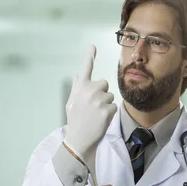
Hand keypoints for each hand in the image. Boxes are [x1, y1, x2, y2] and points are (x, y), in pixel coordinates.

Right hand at [63, 45, 117, 182]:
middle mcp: (88, 91)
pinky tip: (101, 121)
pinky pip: (114, 107)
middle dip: (102, 93)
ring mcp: (98, 100)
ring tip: (96, 116)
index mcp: (80, 88)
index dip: (89, 57)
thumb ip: (76, 88)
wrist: (79, 140)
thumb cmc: (75, 121)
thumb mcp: (72, 103)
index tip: (93, 46)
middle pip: (104, 83)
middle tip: (94, 107)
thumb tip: (78, 75)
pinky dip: (110, 114)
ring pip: (110, 96)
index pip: (86, 69)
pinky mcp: (107, 109)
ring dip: (106, 105)